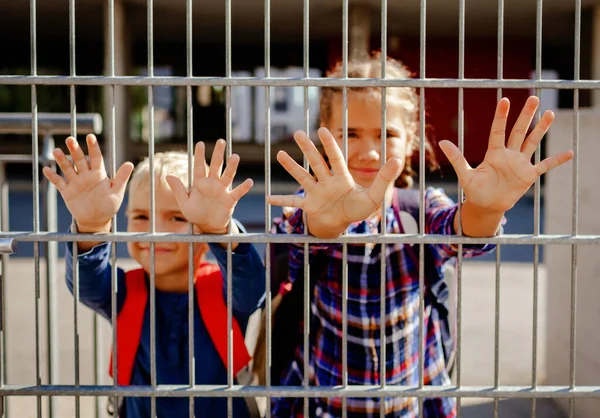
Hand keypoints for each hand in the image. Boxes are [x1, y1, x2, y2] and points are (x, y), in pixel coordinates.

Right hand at [42, 134, 133, 233]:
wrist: (96, 220)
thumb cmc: (109, 205)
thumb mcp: (117, 192)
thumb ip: (122, 178)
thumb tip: (130, 163)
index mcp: (99, 174)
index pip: (96, 157)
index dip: (93, 147)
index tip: (90, 136)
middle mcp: (86, 176)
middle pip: (79, 160)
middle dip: (75, 150)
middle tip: (70, 139)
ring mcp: (76, 183)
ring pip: (68, 168)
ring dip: (62, 160)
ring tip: (56, 151)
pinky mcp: (67, 191)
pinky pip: (59, 182)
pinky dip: (52, 176)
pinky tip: (46, 169)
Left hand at [166, 139, 252, 235]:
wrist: (207, 226)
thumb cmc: (195, 213)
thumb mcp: (184, 203)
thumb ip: (178, 189)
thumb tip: (168, 175)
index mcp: (200, 182)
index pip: (199, 166)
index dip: (199, 155)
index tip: (200, 143)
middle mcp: (212, 183)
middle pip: (216, 166)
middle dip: (218, 154)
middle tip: (221, 141)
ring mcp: (222, 190)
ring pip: (227, 175)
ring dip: (231, 166)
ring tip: (235, 156)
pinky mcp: (230, 200)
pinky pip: (237, 192)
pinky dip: (243, 187)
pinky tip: (249, 181)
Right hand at [266, 127, 402, 237]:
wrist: (343, 224)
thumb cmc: (358, 209)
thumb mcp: (374, 195)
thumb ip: (384, 178)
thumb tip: (398, 159)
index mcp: (341, 178)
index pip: (335, 158)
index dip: (329, 144)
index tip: (322, 130)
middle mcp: (326, 182)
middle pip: (316, 162)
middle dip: (307, 148)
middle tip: (298, 133)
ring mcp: (316, 193)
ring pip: (302, 177)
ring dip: (291, 167)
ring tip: (279, 154)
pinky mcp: (309, 206)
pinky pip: (294, 203)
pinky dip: (282, 201)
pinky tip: (268, 199)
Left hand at [439, 96, 573, 214]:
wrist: (486, 205)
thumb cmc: (475, 190)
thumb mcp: (465, 174)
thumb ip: (456, 158)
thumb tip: (442, 142)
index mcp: (493, 153)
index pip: (498, 131)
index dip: (501, 117)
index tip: (504, 101)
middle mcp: (508, 154)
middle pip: (519, 131)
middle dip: (526, 116)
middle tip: (533, 98)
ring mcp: (520, 164)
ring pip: (532, 142)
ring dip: (541, 129)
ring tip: (550, 114)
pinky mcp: (528, 175)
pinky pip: (545, 166)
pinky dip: (556, 160)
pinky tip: (569, 153)